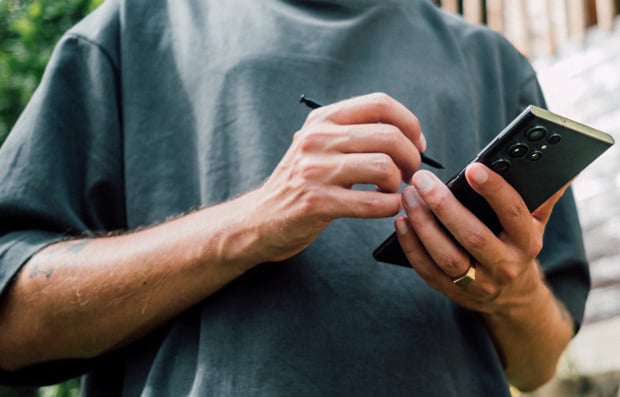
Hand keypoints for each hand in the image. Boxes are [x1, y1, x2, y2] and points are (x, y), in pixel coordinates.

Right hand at [250, 93, 425, 263]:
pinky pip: (373, 202)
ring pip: (384, 167)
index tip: (417, 145)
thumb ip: (355, 134)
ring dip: (399, 184)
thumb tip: (411, 136)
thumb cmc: (301, 184)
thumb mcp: (319, 146)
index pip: (380, 104)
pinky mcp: (317, 202)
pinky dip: (390, 206)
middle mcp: (316, 139)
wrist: (261, 219)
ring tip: (392, 191)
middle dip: (411, 158)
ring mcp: (314, 171)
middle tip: (410, 174)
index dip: (409, 123)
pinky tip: (386, 207)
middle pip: (388, 136)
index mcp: (322, 120)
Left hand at [394, 162, 570, 312]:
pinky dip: (411, 247)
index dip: (495, 190)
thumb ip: (542, 195)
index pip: (514, 213)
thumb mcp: (535, 223)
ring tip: (408, 197)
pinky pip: (428, 270)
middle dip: (444, 206)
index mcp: (527, 242)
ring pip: (446, 255)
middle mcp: (505, 265)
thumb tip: (562, 167)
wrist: (511, 296)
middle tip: (421, 180)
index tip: (472, 168)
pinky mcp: (453, 293)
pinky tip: (401, 223)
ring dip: (423, 225)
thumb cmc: (516, 244)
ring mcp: (478, 284)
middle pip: (472, 236)